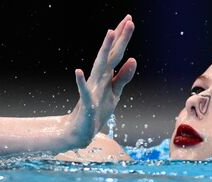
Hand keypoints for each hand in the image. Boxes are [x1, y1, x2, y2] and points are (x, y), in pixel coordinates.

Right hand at [67, 15, 135, 146]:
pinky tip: (78, 71)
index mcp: (106, 76)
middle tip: (128, 19)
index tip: (129, 19)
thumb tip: (133, 59)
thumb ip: (123, 77)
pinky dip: (81, 83)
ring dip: (105, 50)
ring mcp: (92, 90)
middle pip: (111, 55)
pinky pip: (84, 93)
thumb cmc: (97, 111)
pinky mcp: (87, 105)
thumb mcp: (114, 93)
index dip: (123, 38)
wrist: (80, 132)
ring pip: (100, 68)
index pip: (116, 54)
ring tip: (110, 33)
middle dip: (120, 38)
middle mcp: (98, 79)